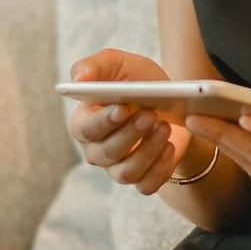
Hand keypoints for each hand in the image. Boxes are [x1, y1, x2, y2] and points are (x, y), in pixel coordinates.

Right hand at [66, 49, 197, 194]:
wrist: (173, 101)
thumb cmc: (138, 81)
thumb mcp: (118, 64)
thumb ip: (94, 66)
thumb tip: (78, 79)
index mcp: (84, 122)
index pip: (85, 129)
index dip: (104, 121)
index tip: (123, 108)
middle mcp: (96, 150)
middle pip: (106, 153)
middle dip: (130, 134)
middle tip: (151, 115)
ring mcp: (117, 168)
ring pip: (126, 172)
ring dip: (148, 151)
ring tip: (164, 127)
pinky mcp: (141, 179)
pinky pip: (146, 185)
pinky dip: (160, 169)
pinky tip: (170, 147)